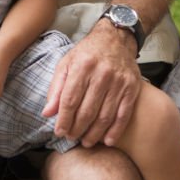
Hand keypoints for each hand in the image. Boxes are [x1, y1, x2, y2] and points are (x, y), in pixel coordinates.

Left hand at [43, 21, 140, 146]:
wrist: (116, 38)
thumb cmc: (88, 53)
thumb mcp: (67, 63)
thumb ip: (56, 88)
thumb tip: (47, 113)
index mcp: (83, 66)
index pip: (70, 100)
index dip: (64, 120)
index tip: (60, 132)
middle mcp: (102, 73)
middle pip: (87, 111)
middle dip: (77, 129)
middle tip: (72, 137)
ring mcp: (119, 81)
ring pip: (104, 116)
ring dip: (94, 134)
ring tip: (86, 141)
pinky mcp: (132, 86)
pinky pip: (123, 114)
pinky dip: (115, 131)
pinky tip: (107, 140)